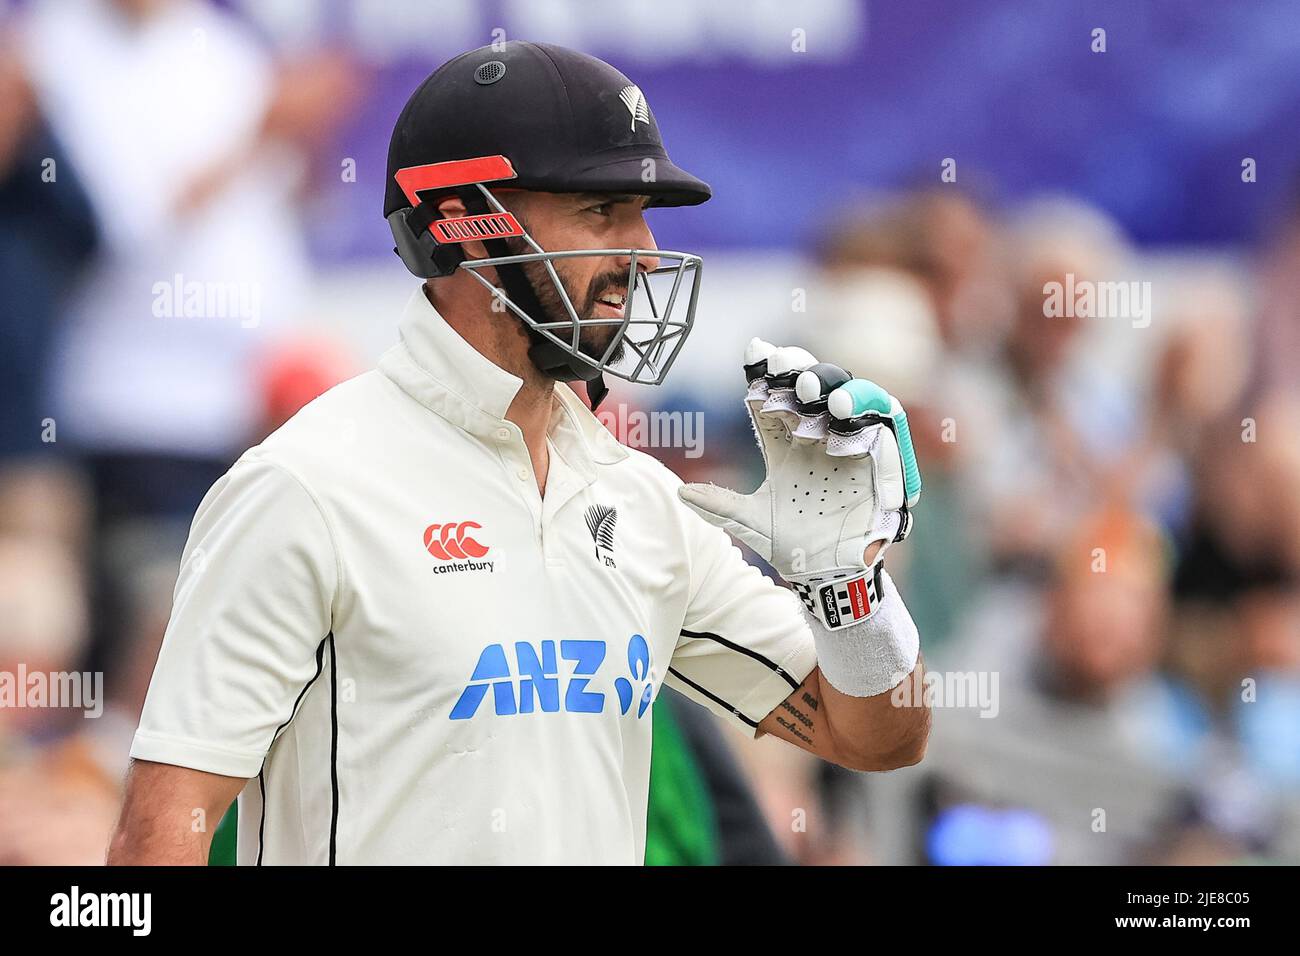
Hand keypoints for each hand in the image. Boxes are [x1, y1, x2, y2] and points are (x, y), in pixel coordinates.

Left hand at [678, 339, 920, 624]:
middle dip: (799, 370)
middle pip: (813, 388)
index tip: (755, 350)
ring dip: (834, 388)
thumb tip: (679, 492)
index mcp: (785, 443)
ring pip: (851, 399)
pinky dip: (866, 421)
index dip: (766, 372)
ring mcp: (850, 448)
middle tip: (781, 364)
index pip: (774, 397)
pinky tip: (843, 421)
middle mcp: (818, 437)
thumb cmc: (793, 546)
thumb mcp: (752, 522)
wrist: (829, 576)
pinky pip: (882, 434)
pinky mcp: (878, 466)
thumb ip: (719, 505)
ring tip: (810, 391)